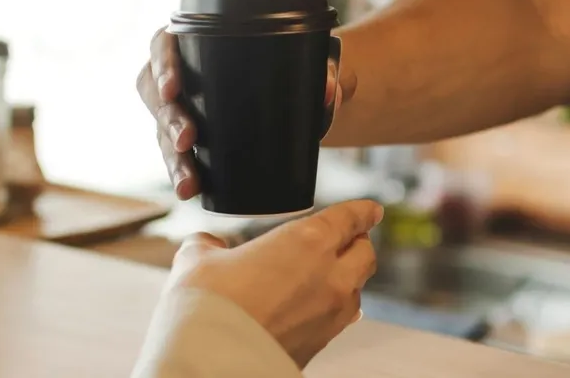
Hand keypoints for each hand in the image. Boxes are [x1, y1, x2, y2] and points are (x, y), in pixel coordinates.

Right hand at [137, 27, 344, 199]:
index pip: (163, 44)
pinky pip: (176, 156)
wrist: (301, 96)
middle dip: (168, 118)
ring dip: (171, 157)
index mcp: (196, 41)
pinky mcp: (190, 139)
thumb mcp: (311, 63)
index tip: (173, 86)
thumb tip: (330, 92)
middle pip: (155, 92)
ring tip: (188, 181)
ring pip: (162, 130)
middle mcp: (181, 74)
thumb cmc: (296, 66)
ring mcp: (182, 108)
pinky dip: (182, 174)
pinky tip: (189, 191)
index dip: (161, 64)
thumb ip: (325, 72)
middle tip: (187, 139)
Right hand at [166, 199, 382, 367]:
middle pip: (364, 253)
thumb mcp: (198, 260)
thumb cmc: (208, 304)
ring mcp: (332, 313)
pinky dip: (335, 306)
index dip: (362, 211)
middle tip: (348, 238)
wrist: (214, 360)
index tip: (371, 209)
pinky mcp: (323, 343)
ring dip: (348, 277)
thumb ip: (207, 245)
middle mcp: (330, 275)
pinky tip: (316, 306)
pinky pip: (342, 318)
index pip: (350, 218)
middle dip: (358, 242)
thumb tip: (207, 245)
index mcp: (308, 241)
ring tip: (328, 274)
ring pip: (357, 288)